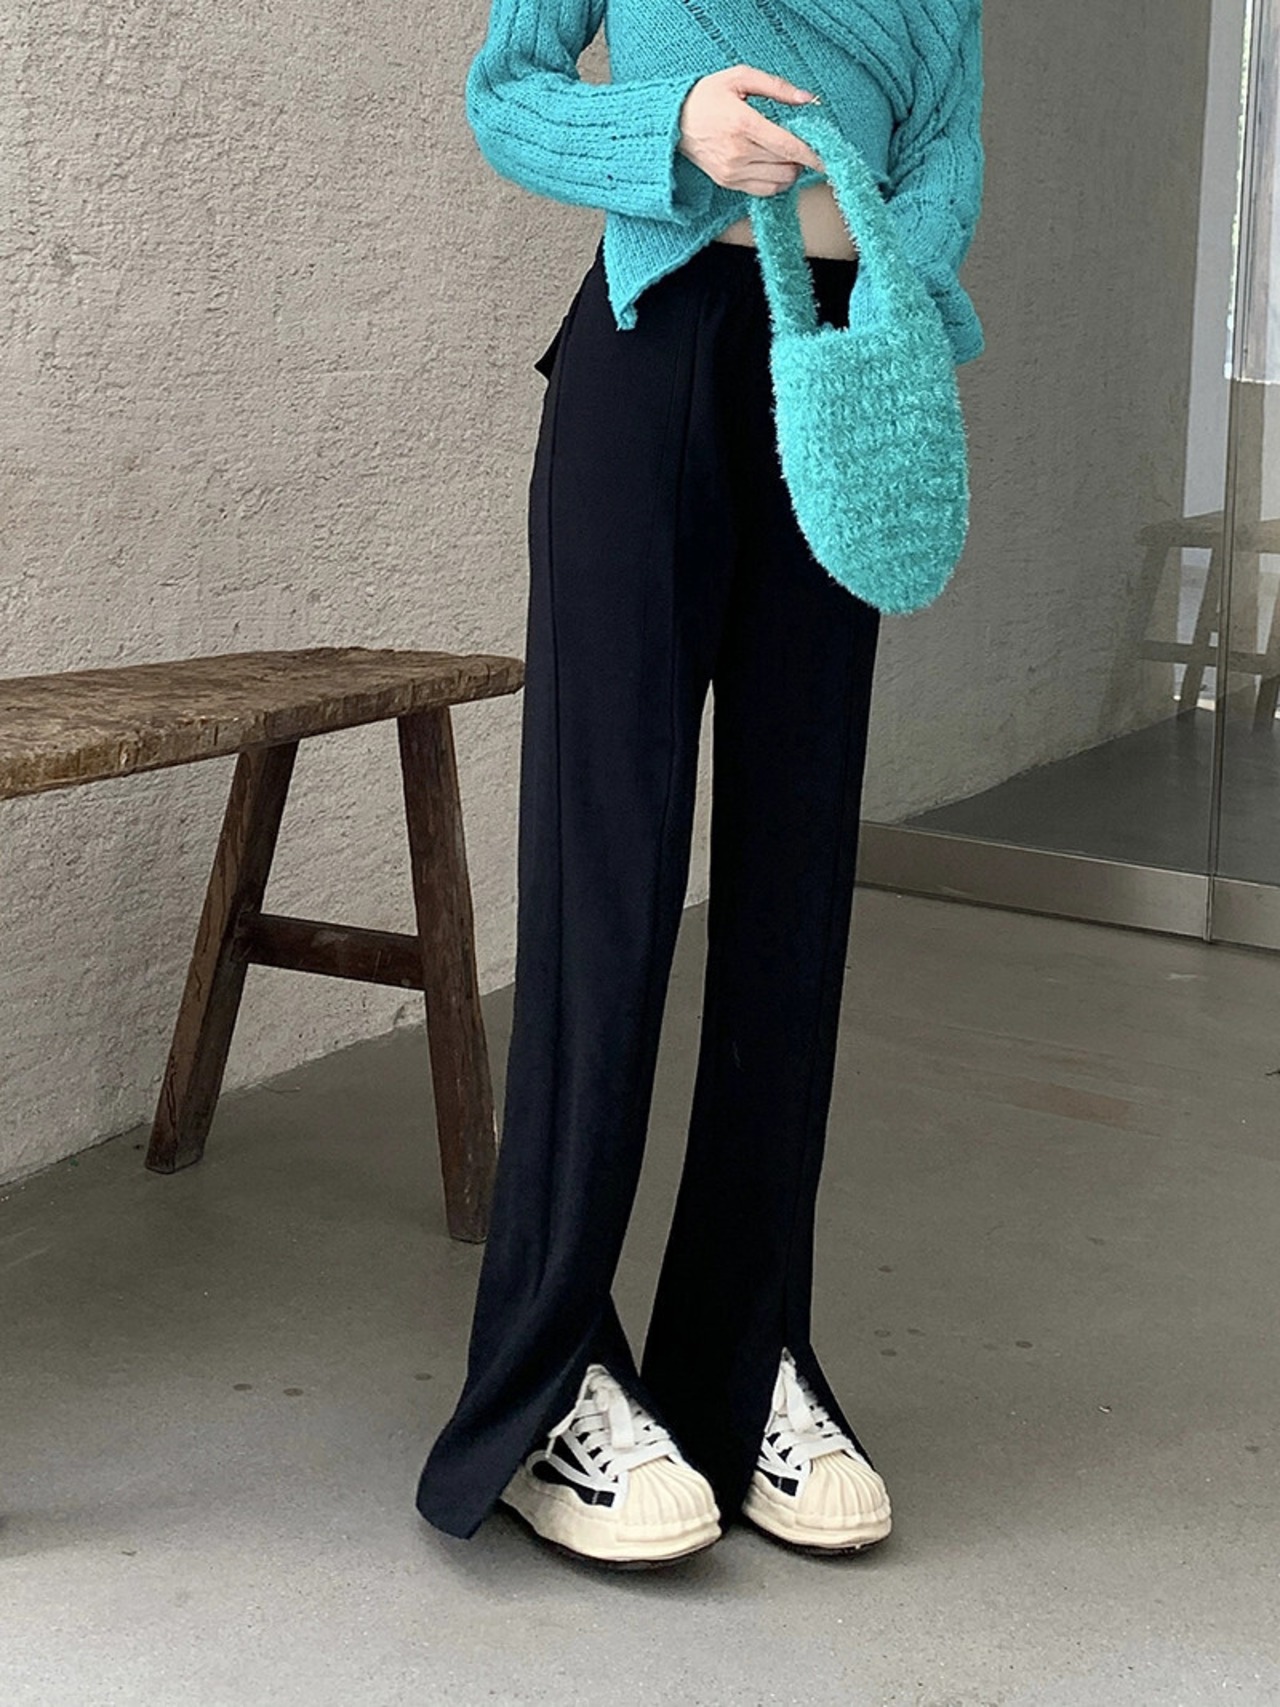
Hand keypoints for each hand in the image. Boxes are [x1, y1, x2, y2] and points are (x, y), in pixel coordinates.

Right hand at [677, 65, 825, 195]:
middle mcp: (738, 152)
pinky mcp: (728, 183)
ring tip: (786, 155)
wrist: (674, 121)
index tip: (826, 157)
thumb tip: (808, 99)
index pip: (786, 145)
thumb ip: (777, 87)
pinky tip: (775, 167)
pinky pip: (765, 191)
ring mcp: (732, 171)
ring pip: (779, 181)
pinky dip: (777, 182)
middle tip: (799, 143)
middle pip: (786, 165)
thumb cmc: (707, 96)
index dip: (811, 153)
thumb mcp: (741, 78)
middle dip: (800, 158)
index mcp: (743, 123)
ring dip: (790, 171)